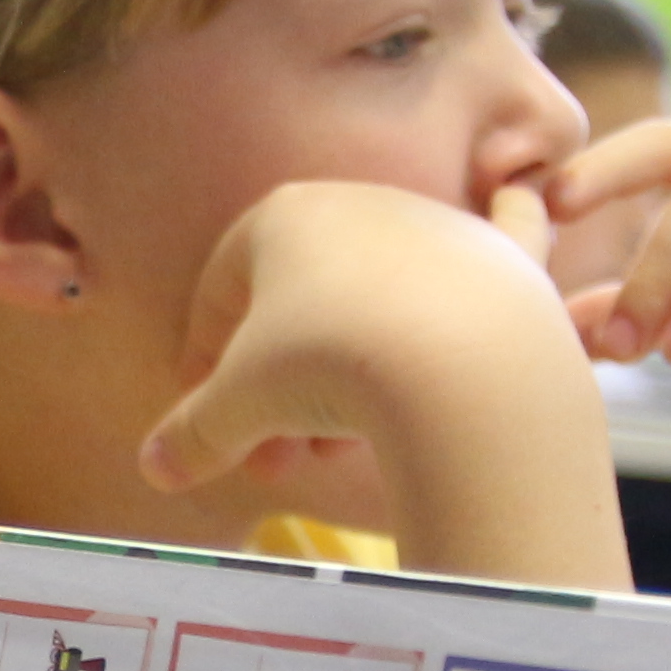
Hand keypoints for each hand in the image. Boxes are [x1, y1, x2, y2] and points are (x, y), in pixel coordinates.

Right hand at [135, 177, 579, 497]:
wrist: (463, 371)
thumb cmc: (330, 369)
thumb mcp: (241, 409)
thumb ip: (193, 433)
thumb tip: (154, 470)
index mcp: (278, 217)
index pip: (222, 290)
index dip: (204, 362)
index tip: (206, 420)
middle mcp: (359, 201)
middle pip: (303, 302)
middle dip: (281, 388)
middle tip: (277, 461)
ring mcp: (438, 225)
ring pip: (380, 296)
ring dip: (354, 369)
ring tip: (344, 447)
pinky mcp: (506, 257)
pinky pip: (511, 224)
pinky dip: (510, 218)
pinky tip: (516, 200)